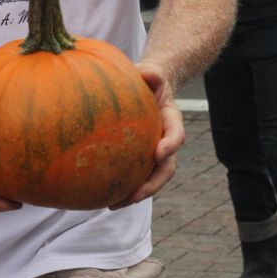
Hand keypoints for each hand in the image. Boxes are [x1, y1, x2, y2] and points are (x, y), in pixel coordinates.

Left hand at [108, 61, 183, 209]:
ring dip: (135, 194)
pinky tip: (100, 196)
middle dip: (152, 185)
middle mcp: (165, 141)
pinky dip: (121, 188)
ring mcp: (153, 152)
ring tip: (113, 204)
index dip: (171, 145)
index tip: (160, 152)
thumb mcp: (151, 73)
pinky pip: (133, 175)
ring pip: (150, 179)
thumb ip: (152, 73)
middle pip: (165, 169)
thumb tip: (148, 73)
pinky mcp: (140, 158)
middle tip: (136, 196)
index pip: (176, 134)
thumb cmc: (148, 79)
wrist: (149, 86)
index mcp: (171, 120)